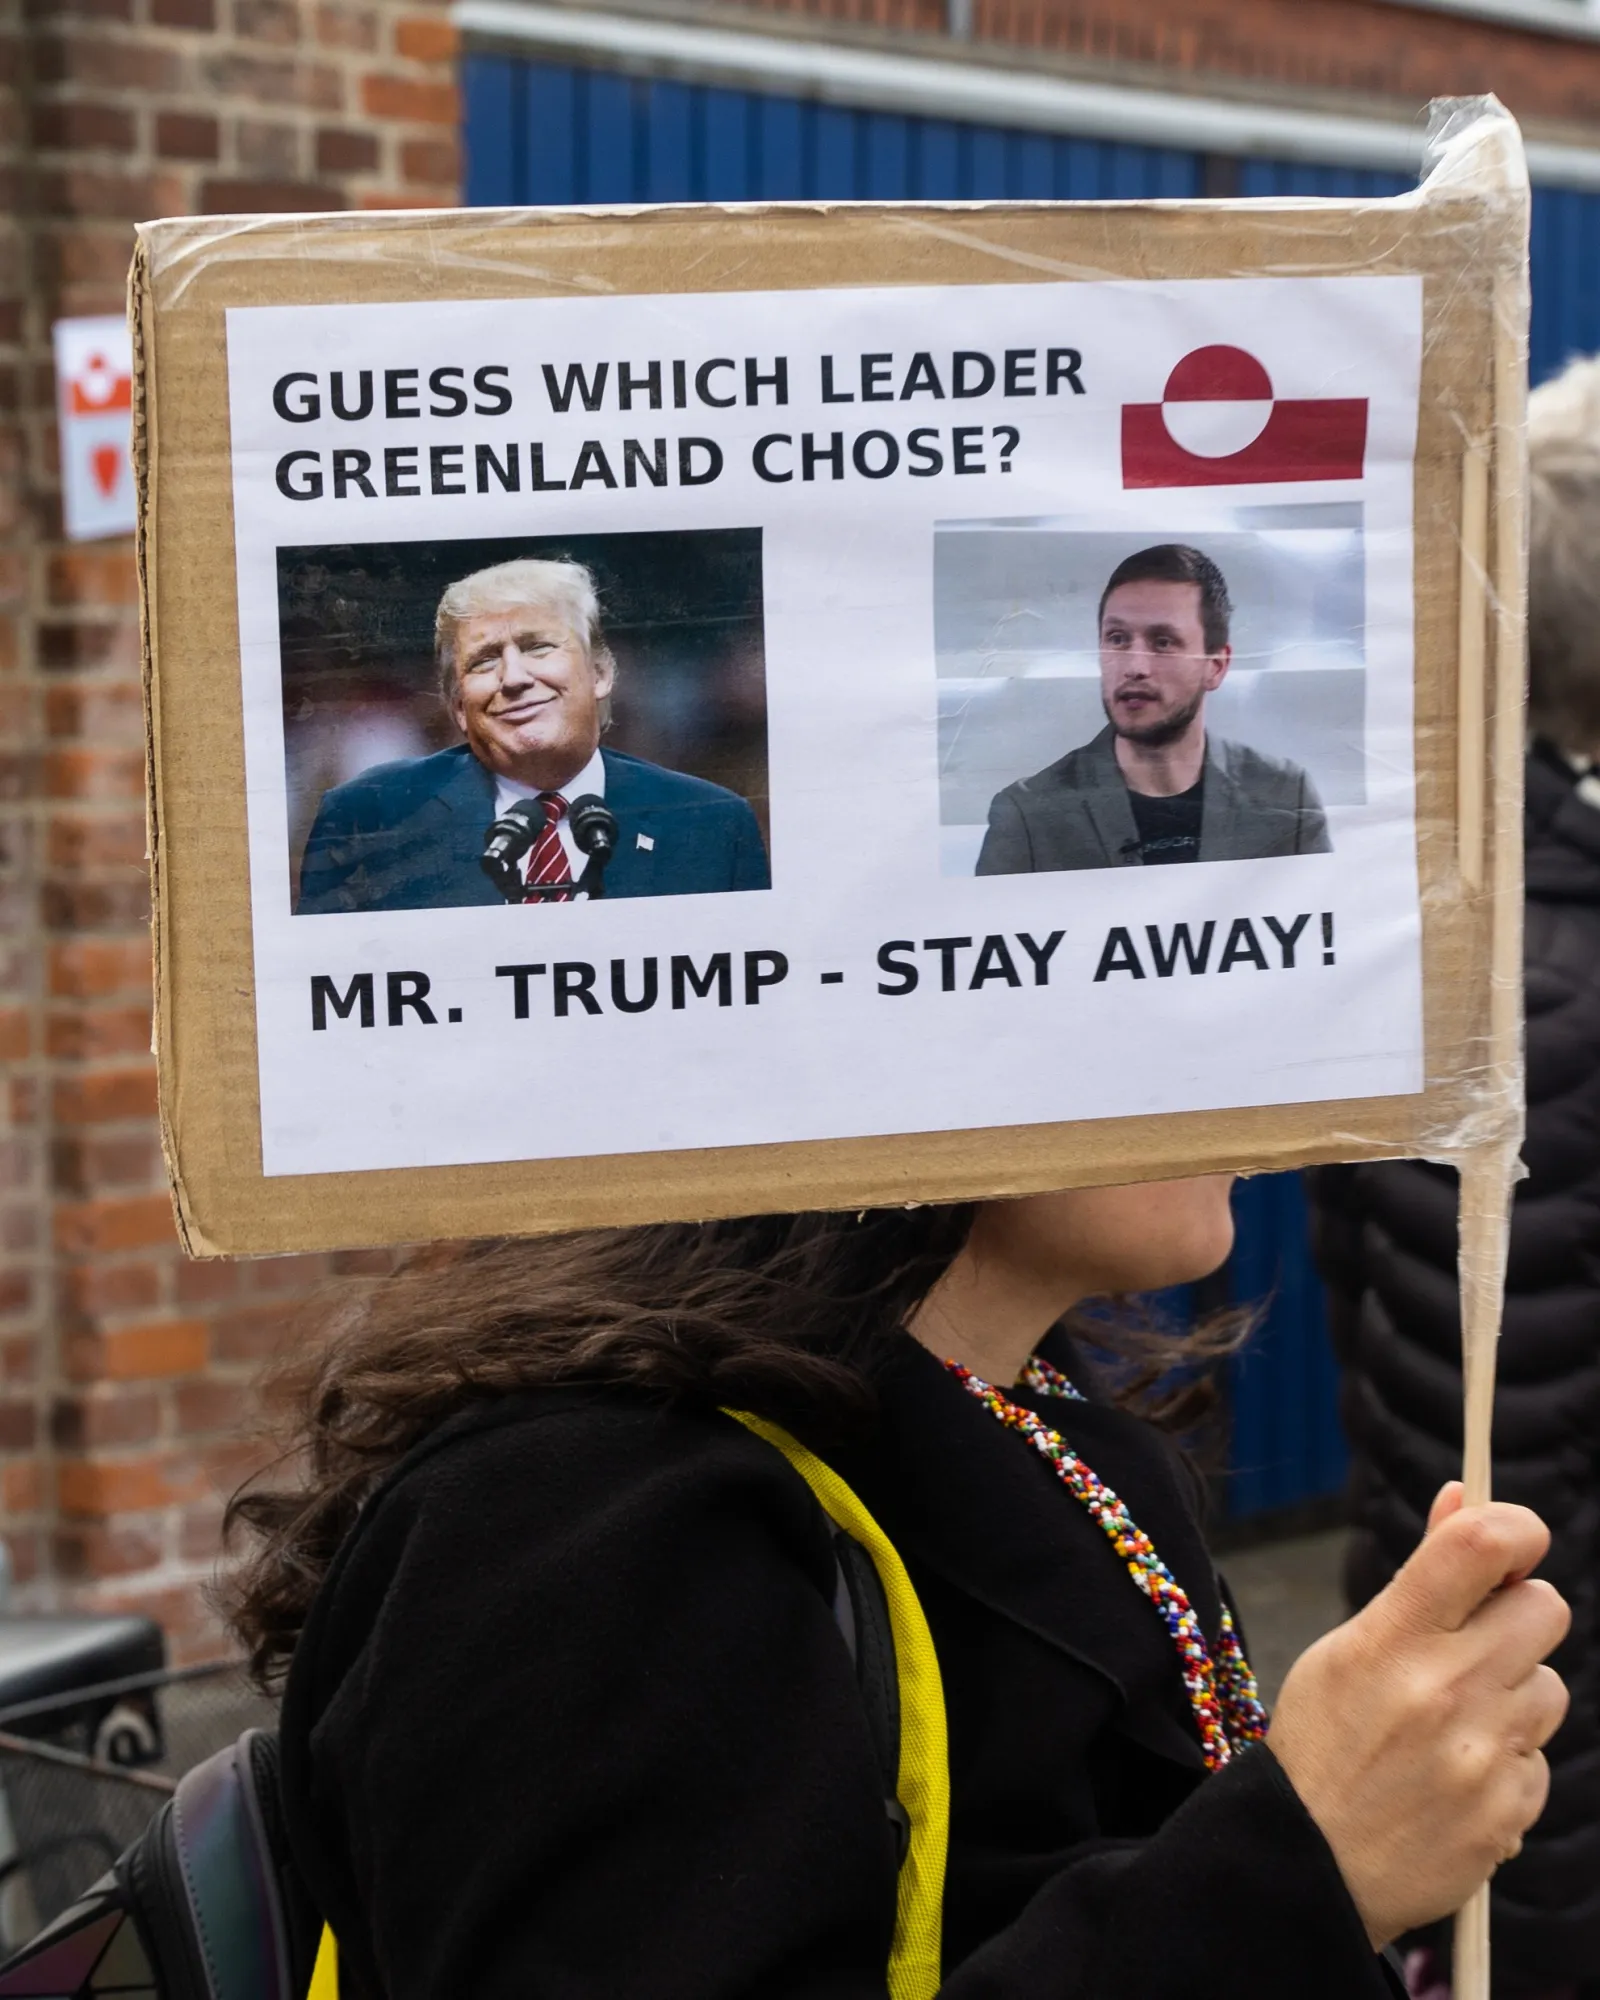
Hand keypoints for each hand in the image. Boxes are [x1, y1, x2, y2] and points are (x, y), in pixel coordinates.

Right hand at [1266, 1486, 1569, 1948]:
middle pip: (1545, 1609)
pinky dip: (1506, 1764)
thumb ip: (1419, 1577)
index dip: (1517, 1527)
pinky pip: (1538, 1761)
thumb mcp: (1346, 1647)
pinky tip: (1455, 1779)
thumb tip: (1463, 1498)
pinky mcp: (1509, 1813)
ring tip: (1455, 1723)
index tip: (1516, 1540)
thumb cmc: (1321, 1744)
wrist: (1308, 1866)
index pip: (1482, 1547)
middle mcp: (1445, 1690)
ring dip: (1515, 1696)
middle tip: (1478, 1640)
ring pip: (1551, 1688)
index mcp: (1392, 1639)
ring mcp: (1482, 1756)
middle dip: (1520, 1614)